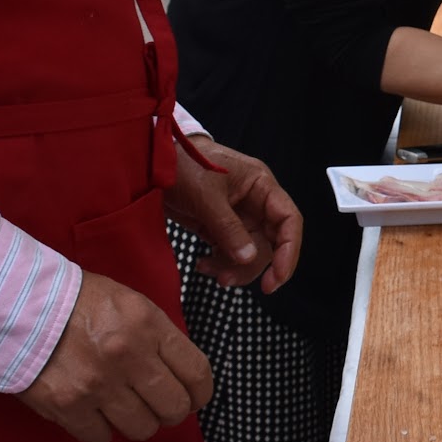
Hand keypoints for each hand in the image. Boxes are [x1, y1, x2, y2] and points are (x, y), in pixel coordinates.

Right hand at [20, 271, 212, 441]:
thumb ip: (156, 336)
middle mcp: (129, 357)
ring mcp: (99, 385)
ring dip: (137, 422)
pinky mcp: (68, 407)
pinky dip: (100, 429)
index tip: (195, 398)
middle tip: (158, 405)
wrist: (16, 304)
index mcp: (148, 325)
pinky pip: (102, 437)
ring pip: (142, 429)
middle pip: (175, 408)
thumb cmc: (76, 301)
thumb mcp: (128, 303)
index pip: (197, 373)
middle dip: (171, 411)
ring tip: (123, 407)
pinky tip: (92, 411)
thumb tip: (180, 372)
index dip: (201, 393)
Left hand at [165, 134, 302, 292]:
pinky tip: (202, 264)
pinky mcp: (219, 226)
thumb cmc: (182, 163)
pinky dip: (218, 262)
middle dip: (253, 266)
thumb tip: (249, 258)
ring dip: (232, 267)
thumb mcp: (206, 196)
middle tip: (229, 281)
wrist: (152, 160)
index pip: (288, 220)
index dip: (289, 251)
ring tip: (207, 270)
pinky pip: (229, 251)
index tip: (277, 277)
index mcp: (261, 186)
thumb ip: (228, 228)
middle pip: (269, 242)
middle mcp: (254, 202)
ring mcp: (237, 216)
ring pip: (248, 251)